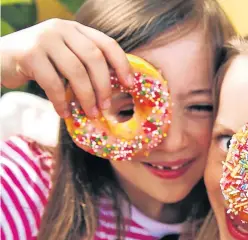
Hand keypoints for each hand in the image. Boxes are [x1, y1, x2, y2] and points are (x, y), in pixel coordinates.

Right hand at [0, 19, 132, 117]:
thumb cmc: (38, 63)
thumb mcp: (64, 56)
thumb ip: (85, 64)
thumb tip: (115, 90)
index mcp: (76, 29)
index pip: (107, 43)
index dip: (122, 64)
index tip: (129, 85)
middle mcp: (62, 29)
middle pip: (94, 58)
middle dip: (104, 86)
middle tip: (106, 107)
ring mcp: (44, 39)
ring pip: (76, 71)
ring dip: (86, 96)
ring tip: (89, 113)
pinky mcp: (29, 54)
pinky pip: (53, 82)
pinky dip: (61, 101)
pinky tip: (64, 113)